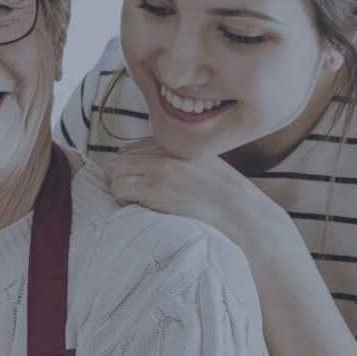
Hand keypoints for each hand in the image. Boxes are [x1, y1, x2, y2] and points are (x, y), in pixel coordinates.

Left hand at [103, 137, 258, 236]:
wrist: (243, 214)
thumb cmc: (223, 198)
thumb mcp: (200, 164)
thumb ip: (172, 159)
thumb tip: (139, 169)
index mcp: (174, 141)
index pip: (130, 151)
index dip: (132, 172)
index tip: (145, 186)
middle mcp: (164, 148)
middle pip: (118, 161)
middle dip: (123, 181)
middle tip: (141, 198)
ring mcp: (158, 166)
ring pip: (113, 173)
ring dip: (121, 190)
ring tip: (143, 203)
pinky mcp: (155, 186)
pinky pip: (118, 188)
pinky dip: (123, 200)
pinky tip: (143, 208)